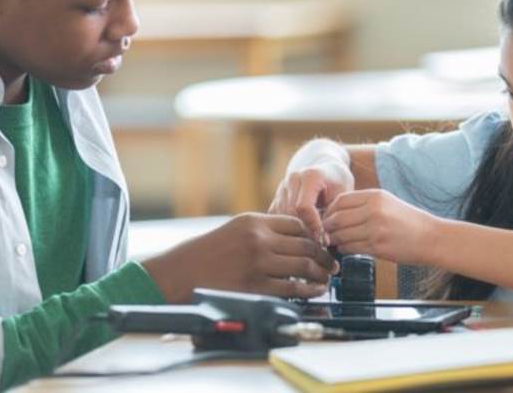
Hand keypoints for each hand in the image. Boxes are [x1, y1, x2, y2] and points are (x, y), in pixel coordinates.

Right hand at [142, 213, 337, 302]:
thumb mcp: (235, 230)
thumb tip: (296, 240)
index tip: (323, 244)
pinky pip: (291, 288)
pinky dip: (307, 290)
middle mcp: (258, 239)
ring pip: (303, 266)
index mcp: (254, 221)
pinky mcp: (255, 287)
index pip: (297, 225)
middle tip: (332, 264)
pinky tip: (313, 291)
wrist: (180, 274)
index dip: (315, 236)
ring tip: (326, 278)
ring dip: (320, 274)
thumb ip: (263, 231)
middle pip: (305, 245)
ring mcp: (258, 263)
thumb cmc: (207, 253)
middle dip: (324, 256)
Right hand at [269, 160, 353, 242]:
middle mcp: (292, 180)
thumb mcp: (342, 193)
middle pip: (291, 214)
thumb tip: (323, 241)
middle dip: (304, 231)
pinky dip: (289, 229)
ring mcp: (282, 189)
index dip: (313, 226)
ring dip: (296, 232)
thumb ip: (333, 214)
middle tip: (318, 246)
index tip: (323, 240)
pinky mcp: (276, 199)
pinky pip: (278, 219)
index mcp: (309, 176)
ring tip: (312, 242)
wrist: (324, 166)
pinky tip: (303, 236)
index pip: (303, 207)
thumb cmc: (337, 181)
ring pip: (282, 218)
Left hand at [322, 189, 441, 264]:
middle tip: (324, 233)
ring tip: (334, 242)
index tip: (326, 218)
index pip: (340, 201)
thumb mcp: (387, 203)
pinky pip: (351, 248)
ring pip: (342, 235)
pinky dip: (344, 249)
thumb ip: (363, 205)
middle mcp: (374, 210)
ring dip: (335, 240)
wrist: (431, 238)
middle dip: (327, 227)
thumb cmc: (409, 221)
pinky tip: (346, 248)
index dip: (329, 211)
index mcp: (375, 196)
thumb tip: (336, 213)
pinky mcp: (377, 246)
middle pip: (337, 218)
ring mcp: (375, 229)